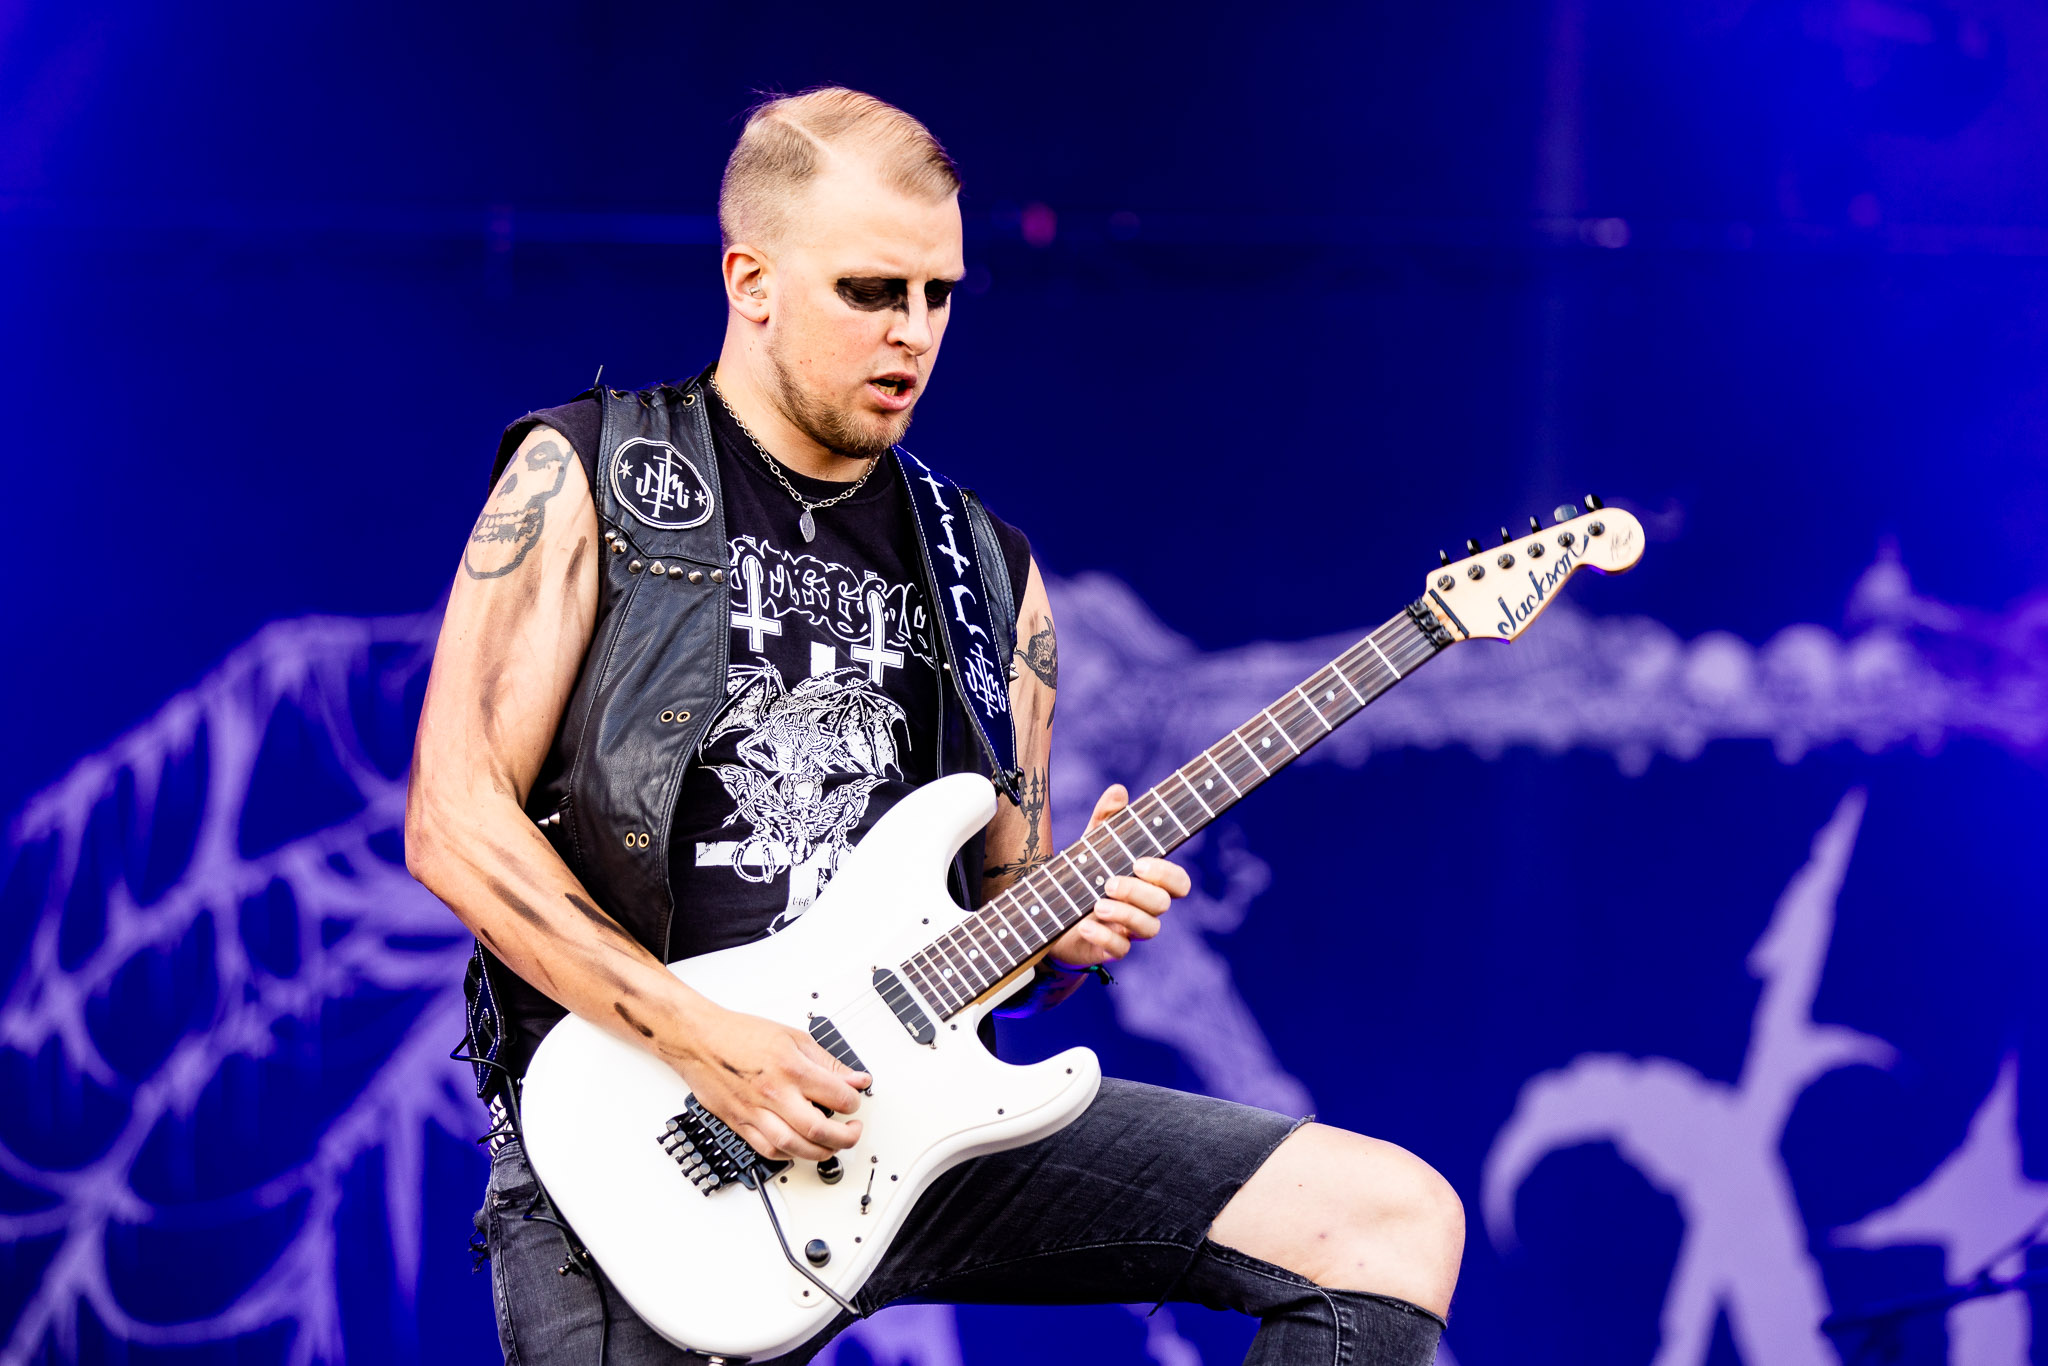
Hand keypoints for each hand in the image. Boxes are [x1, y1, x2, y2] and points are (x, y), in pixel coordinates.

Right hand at [671, 1004, 870, 1161]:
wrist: (699, 1040)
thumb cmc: (740, 1035)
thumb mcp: (793, 1037)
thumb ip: (827, 1062)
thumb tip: (855, 1079)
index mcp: (792, 1069)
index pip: (839, 1097)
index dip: (854, 1103)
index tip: (854, 1101)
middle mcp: (775, 1094)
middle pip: (819, 1130)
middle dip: (845, 1137)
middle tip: (852, 1131)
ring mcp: (756, 1112)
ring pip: (795, 1148)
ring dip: (820, 1152)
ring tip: (830, 1144)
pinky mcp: (740, 1124)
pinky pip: (768, 1151)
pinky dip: (789, 1154)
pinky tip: (799, 1147)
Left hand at [1048, 784, 1191, 969]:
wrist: (1051, 913)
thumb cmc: (1083, 874)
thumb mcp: (1091, 845)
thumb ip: (1105, 820)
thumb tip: (1118, 791)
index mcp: (1148, 882)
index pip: (1178, 883)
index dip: (1167, 875)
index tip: (1140, 863)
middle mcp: (1145, 908)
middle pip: (1163, 904)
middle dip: (1138, 892)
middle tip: (1109, 882)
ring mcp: (1130, 931)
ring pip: (1149, 929)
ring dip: (1124, 914)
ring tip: (1096, 904)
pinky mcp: (1110, 949)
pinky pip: (1120, 951)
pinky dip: (1103, 938)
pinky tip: (1084, 926)